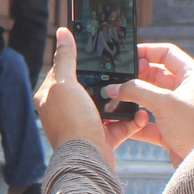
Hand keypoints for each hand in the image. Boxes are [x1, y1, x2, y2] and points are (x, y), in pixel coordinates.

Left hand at [34, 28, 142, 159]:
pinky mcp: (102, 138)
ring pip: (107, 106)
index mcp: (52, 97)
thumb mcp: (66, 84)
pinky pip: (120, 126)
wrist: (87, 160)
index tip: (97, 51)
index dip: (78, 60)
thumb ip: (65, 58)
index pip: (63, 71)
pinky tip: (141, 114)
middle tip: (123, 69)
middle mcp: (66, 111)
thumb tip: (62, 32)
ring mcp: (84, 125)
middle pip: (89, 87)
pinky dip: (131, 121)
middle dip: (107, 80)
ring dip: (123, 100)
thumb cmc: (72, 122)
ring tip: (136, 88)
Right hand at [109, 41, 193, 165]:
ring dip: (134, 100)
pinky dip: (136, 123)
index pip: (168, 54)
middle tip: (118, 80)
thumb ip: (137, 91)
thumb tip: (115, 88)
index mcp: (193, 77)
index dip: (147, 51)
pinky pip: (150, 123)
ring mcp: (179, 112)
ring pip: (151, 100)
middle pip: (157, 76)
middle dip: (136, 78)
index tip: (127, 54)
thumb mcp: (164, 103)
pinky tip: (123, 122)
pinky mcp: (173, 132)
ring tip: (116, 99)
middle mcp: (187, 92)